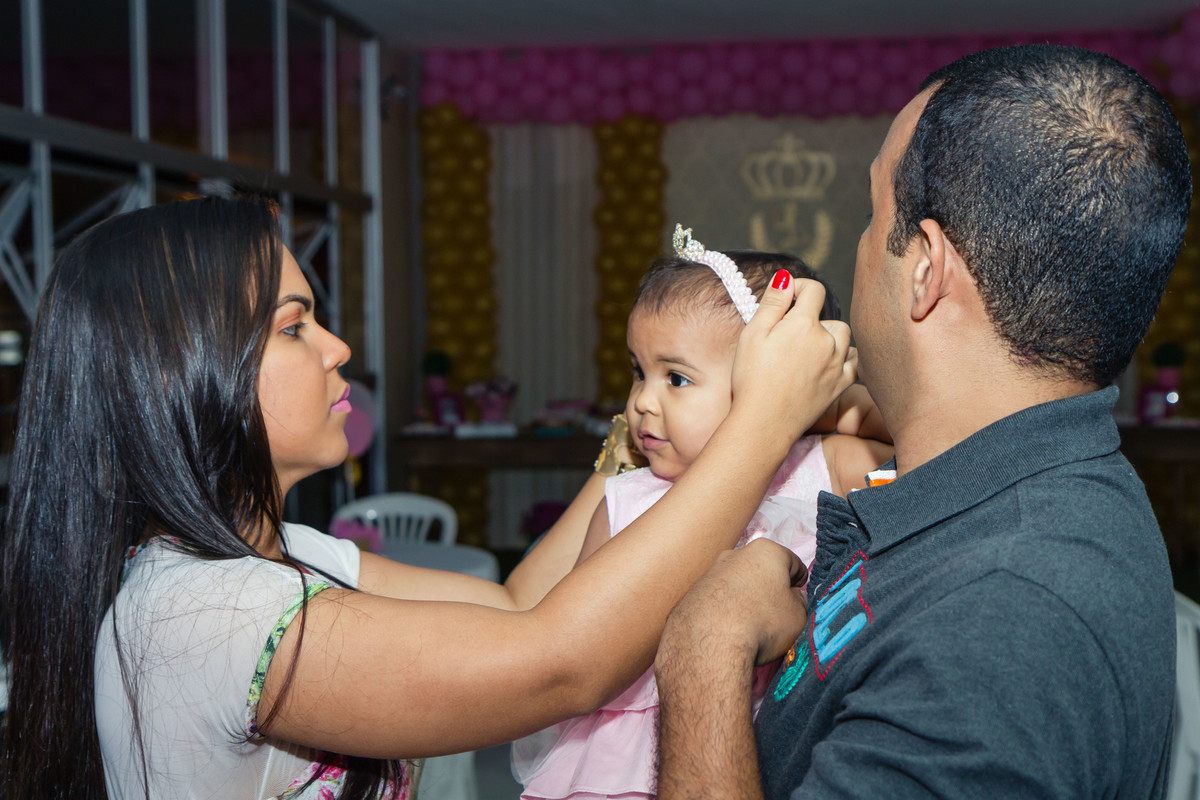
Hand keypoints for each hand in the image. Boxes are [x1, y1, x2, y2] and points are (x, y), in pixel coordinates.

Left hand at [657, 539, 809, 673]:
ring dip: (746, 599)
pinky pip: (718, 600)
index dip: (799, 583)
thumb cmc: (762, 623)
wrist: (711, 643)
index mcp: (766, 551)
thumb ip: (799, 601)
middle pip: (762, 571)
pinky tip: (729, 630)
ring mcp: (711, 572)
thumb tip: (791, 597)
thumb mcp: (798, 614)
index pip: (793, 564)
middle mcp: (735, 554)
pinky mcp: (694, 592)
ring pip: (738, 584)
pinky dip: (726, 610)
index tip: (798, 599)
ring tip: (751, 626)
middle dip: (770, 589)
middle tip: (776, 615)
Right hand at [731, 275, 856, 443]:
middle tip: (788, 334)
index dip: (799, 288)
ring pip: (844, 338)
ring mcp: (837, 365)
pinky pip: (855, 364)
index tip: (786, 297)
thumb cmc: (752, 378)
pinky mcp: (840, 386)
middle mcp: (827, 341)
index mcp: (804, 324)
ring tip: (807, 349)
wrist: (764, 422)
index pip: (814, 290)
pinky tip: (831, 363)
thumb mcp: (753, 334)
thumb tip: (787, 278)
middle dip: (812, 319)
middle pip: (830, 317)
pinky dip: (846, 359)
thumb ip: (773, 302)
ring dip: (830, 338)